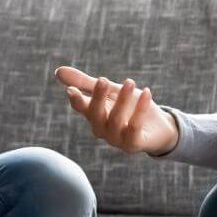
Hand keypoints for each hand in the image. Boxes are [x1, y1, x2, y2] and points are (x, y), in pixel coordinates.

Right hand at [54, 66, 179, 155]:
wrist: (158, 126)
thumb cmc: (130, 106)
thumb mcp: (109, 91)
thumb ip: (85, 83)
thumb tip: (58, 71)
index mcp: (94, 115)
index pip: (81, 108)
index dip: (76, 100)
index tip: (71, 90)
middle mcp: (102, 129)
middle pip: (95, 114)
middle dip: (98, 97)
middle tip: (103, 80)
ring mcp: (116, 139)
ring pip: (115, 120)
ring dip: (123, 100)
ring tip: (130, 81)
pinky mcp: (133, 145)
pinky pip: (134, 127)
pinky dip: (140, 110)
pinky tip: (147, 93)